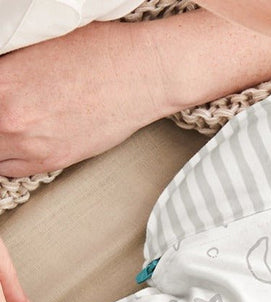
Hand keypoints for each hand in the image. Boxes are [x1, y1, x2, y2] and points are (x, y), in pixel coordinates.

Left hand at [0, 21, 171, 176]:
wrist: (139, 76)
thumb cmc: (96, 52)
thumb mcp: (34, 47)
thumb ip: (7, 70)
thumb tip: (3, 85)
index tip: (0, 108)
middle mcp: (7, 114)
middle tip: (6, 119)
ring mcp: (29, 141)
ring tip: (10, 133)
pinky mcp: (52, 159)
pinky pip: (11, 169)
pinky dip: (9, 159)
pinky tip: (17, 145)